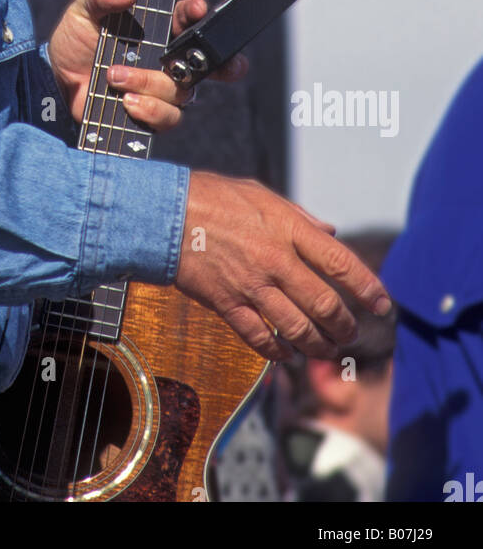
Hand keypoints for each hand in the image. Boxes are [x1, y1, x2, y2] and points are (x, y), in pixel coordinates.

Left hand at [47, 0, 244, 126]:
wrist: (58, 80)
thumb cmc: (77, 40)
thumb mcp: (83, 10)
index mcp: (159, 27)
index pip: (190, 17)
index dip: (198, 12)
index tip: (195, 8)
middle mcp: (169, 58)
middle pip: (211, 61)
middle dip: (225, 63)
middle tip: (209, 61)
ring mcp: (163, 88)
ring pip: (183, 91)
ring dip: (150, 83)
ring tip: (115, 76)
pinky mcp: (152, 114)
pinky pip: (169, 118)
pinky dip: (150, 110)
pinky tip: (126, 102)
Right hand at [176, 171, 392, 361]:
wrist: (164, 213)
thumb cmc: (213, 197)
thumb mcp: (261, 194)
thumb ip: (299, 216)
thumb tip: (329, 232)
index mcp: (288, 229)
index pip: (341, 263)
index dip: (368, 288)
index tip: (383, 304)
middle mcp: (276, 260)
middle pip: (325, 305)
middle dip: (345, 325)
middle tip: (352, 332)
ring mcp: (251, 285)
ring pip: (298, 329)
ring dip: (319, 344)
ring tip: (327, 348)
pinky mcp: (227, 304)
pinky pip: (261, 339)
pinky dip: (279, 352)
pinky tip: (287, 353)